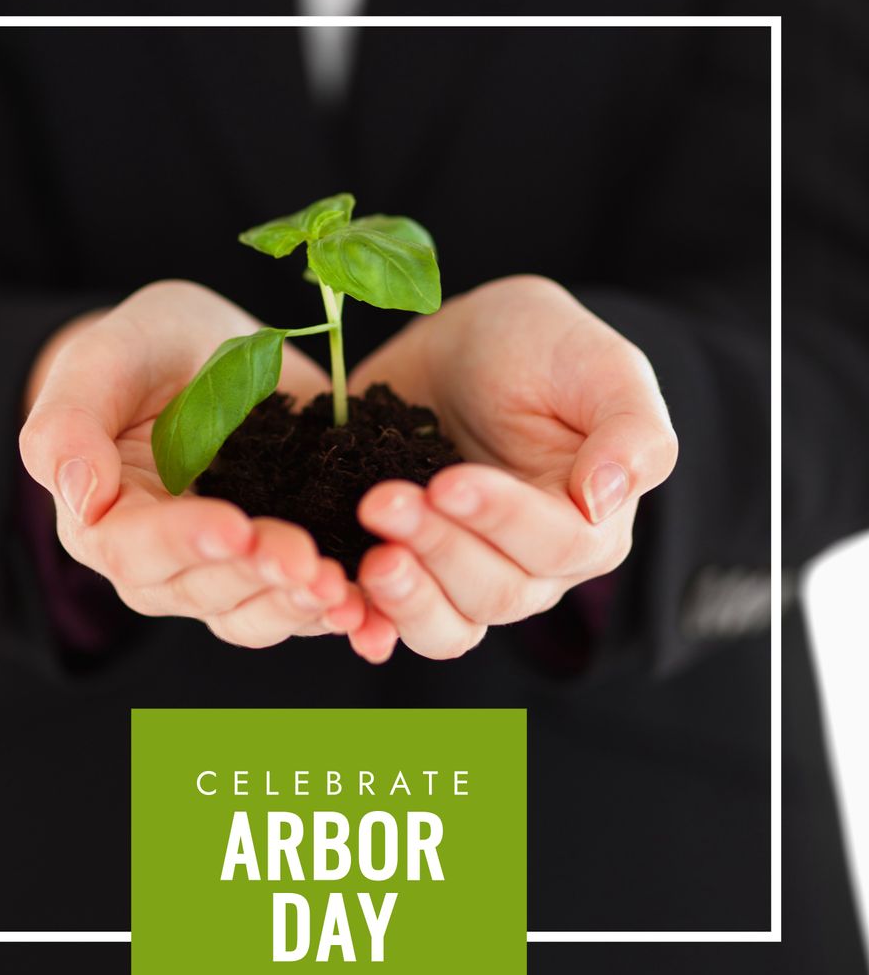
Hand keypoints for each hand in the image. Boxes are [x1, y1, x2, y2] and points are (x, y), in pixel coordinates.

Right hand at [20, 280, 377, 651]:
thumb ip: (70, 420)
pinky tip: (373, 613)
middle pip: (201, 591)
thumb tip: (77, 496)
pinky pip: (305, 605)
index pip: (132, 549)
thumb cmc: (148, 349)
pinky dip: (341, 613)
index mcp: (106, 518)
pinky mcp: (282, 563)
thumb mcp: (108, 356)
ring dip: (298, 607)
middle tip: (305, 560)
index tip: (234, 526)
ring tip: (341, 589)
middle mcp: (164, 562)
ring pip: (254, 614)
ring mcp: (226, 571)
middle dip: (257, 578)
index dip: (183, 543)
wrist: (211, 354)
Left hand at [346, 275, 677, 659]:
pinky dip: (371, 624)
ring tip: (370, 559)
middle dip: (438, 549)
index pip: (557, 545)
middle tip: (383, 502)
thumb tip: (608, 499)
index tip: (448, 482)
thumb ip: (631, 431)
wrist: (461, 348)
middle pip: (495, 592)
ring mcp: (468, 576)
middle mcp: (533, 567)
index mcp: (590, 523)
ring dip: (406, 598)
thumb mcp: (599, 364)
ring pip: (448, 627)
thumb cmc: (539, 347)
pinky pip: (395, 623)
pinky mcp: (412, 571)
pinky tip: (344, 608)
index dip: (501, 520)